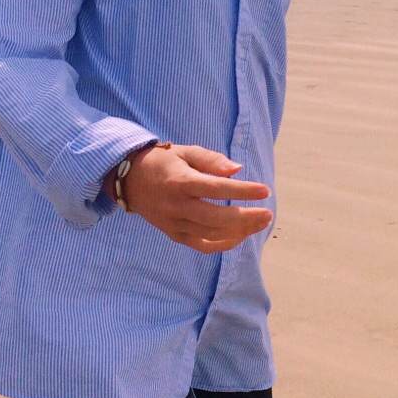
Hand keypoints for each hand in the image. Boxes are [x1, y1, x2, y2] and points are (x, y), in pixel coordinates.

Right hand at [117, 144, 271, 254]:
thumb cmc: (164, 162)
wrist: (130, 180)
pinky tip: (240, 236)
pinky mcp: (174, 234)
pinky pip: (203, 246)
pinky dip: (224, 244)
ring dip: (240, 232)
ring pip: (212, 235)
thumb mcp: (186, 152)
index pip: (217, 188)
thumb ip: (212, 160)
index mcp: (181, 182)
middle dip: (247, 218)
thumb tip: (237, 170)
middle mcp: (177, 206)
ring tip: (260, 223)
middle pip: (217, 218)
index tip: (265, 190)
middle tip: (268, 213)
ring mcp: (175, 223)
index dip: (243, 191)